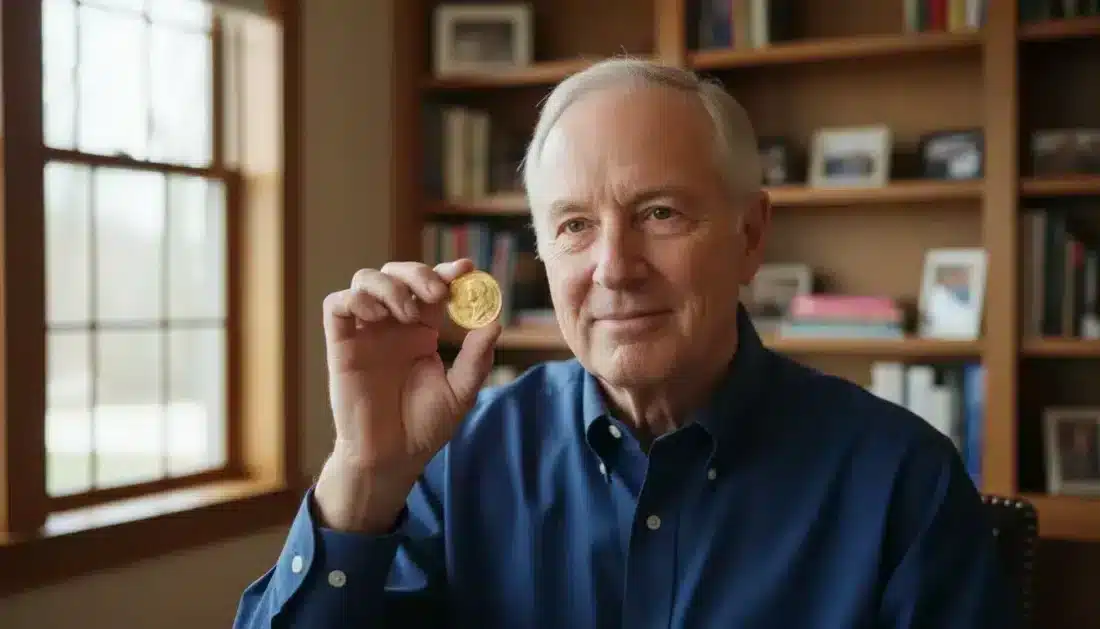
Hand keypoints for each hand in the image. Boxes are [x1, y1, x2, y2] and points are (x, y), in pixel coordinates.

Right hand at [314, 259, 500, 530]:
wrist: (390, 458)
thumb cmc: (424, 427)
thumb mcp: (460, 392)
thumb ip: (476, 357)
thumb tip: (495, 320)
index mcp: (422, 330)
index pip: (433, 287)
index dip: (447, 272)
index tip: (466, 268)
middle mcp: (392, 324)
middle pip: (398, 273)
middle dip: (420, 273)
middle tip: (437, 293)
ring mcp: (365, 331)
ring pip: (366, 279)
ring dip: (390, 286)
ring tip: (408, 314)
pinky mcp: (340, 344)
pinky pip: (337, 305)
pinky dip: (356, 300)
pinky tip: (377, 318)